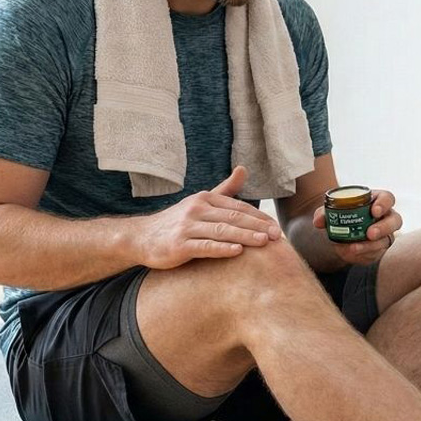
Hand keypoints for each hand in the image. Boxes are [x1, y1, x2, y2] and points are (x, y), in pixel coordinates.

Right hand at [133, 165, 283, 269]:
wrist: (142, 237)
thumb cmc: (177, 221)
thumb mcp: (200, 202)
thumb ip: (225, 189)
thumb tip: (244, 168)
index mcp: (205, 199)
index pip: (238, 208)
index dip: (259, 217)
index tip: (276, 228)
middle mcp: (196, 209)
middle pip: (233, 218)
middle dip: (257, 226)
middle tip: (277, 236)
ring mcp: (187, 227)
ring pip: (221, 231)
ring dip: (245, 236)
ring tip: (264, 242)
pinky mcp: (179, 246)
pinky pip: (204, 246)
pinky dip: (221, 248)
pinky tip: (237, 251)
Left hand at [312, 188, 401, 265]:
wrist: (341, 233)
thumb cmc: (340, 215)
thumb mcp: (331, 212)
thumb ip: (324, 214)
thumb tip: (318, 222)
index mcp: (376, 201)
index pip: (388, 198)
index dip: (384, 204)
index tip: (374, 211)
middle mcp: (386, 217)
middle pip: (395, 220)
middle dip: (383, 228)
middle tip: (370, 234)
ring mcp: (386, 234)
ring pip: (387, 240)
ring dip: (371, 246)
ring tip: (354, 248)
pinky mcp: (380, 249)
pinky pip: (377, 254)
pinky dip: (364, 255)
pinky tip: (352, 255)